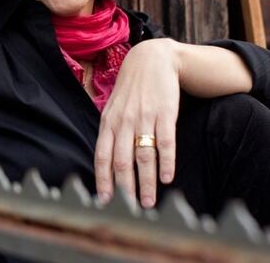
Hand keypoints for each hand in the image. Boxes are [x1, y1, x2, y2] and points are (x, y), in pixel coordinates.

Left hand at [94, 38, 180, 208]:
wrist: (152, 59)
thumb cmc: (131, 89)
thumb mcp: (113, 107)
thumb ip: (109, 132)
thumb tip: (104, 164)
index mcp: (108, 122)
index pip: (101, 156)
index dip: (103, 180)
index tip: (106, 201)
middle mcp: (124, 121)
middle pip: (122, 161)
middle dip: (125, 189)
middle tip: (130, 210)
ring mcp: (144, 117)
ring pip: (144, 156)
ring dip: (146, 182)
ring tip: (148, 202)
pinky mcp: (165, 113)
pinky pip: (165, 142)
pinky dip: (166, 162)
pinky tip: (167, 178)